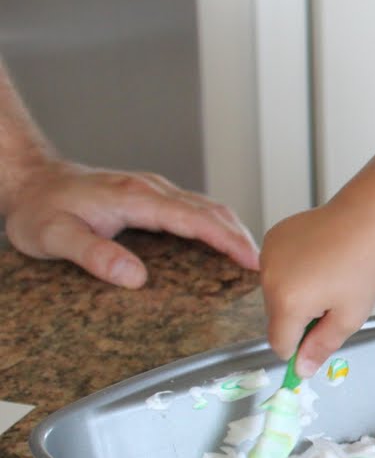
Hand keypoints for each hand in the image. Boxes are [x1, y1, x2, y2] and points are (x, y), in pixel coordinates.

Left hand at [3, 160, 258, 286]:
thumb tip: (135, 278)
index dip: (228, 241)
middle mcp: (150, 188)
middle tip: (264, 268)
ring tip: (251, 258)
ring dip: (233, 230)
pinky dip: (217, 224)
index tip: (252, 262)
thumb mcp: (54, 236)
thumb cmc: (38, 209)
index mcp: (135, 197)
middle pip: (212, 209)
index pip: (196, 218)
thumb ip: (94, 255)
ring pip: (207, 205)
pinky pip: (195, 206)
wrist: (28, 178)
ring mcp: (152, 188)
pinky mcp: (151, 194)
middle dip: (242, 237)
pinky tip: (221, 241)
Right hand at [259, 202, 374, 375]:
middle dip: (300, 320)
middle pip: (277, 320)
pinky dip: (291, 272)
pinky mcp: (271, 240)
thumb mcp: (350, 316)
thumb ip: (321, 347)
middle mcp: (268, 279)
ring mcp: (267, 256)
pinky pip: (275, 269)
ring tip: (327, 277)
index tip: (318, 339)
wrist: (366, 219)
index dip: (300, 349)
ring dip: (294, 296)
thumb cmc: (363, 267)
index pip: (280, 345)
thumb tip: (301, 371)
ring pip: (274, 294)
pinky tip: (316, 260)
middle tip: (332, 301)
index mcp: (288, 302)